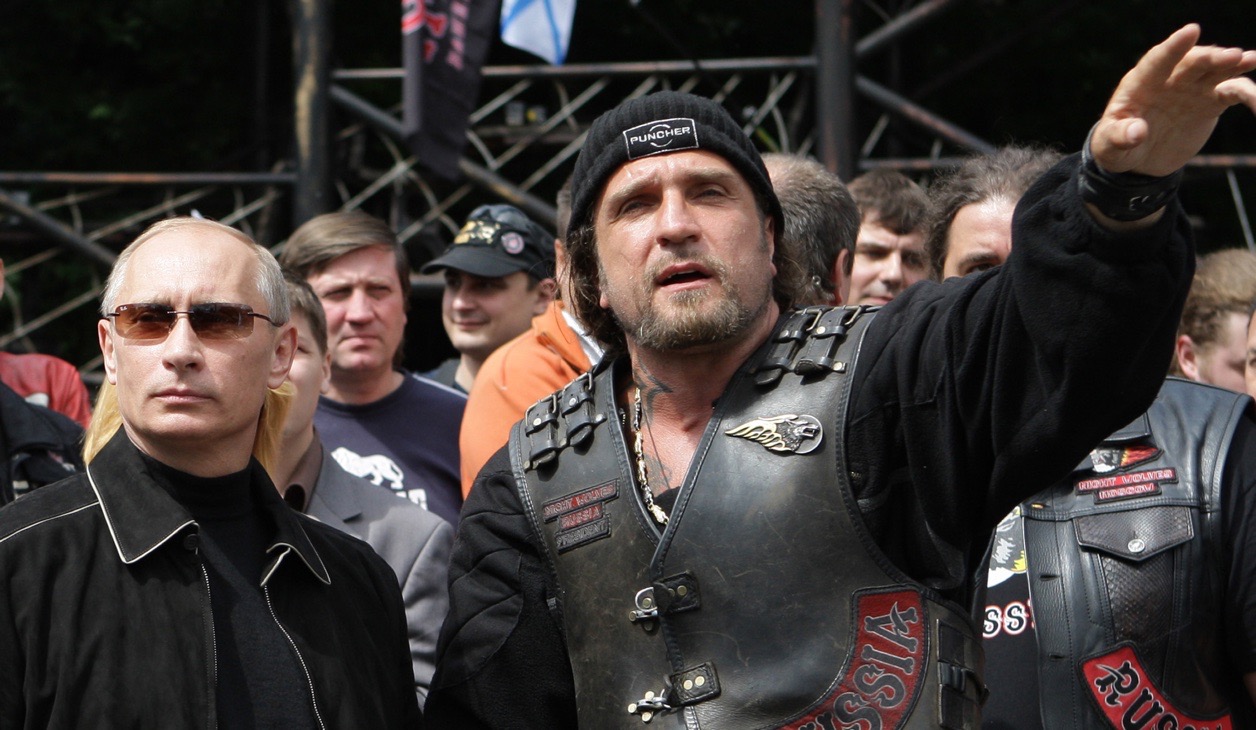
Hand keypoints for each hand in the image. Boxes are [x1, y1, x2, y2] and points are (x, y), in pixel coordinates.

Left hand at [1091, 24, 1255, 176]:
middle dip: (1210, 57)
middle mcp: (1169, 80)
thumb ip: (1117, 137)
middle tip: (1231, 56)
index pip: (1156, 61)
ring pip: (1216, 70)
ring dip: (1233, 64)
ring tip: (1250, 59)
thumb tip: (1136, 132)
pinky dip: (1248, 93)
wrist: (1139, 158)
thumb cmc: (1117, 147)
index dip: (1173, 47)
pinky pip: (1233, 92)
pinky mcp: (1210, 102)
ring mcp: (1192, 89)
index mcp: (1140, 85)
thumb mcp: (1109, 147)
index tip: (1191, 31)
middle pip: (1192, 62)